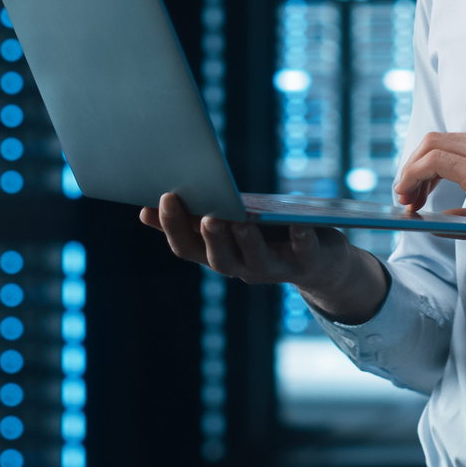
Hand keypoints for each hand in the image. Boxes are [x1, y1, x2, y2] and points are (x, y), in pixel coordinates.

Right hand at [140, 191, 389, 323]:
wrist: (321, 263)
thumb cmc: (267, 236)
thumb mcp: (229, 226)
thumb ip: (193, 220)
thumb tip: (145, 210)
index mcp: (219, 255)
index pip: (188, 248)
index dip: (173, 226)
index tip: (162, 197)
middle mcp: (243, 267)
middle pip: (220, 259)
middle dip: (211, 238)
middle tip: (206, 216)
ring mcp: (276, 269)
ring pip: (258, 262)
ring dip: (249, 242)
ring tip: (242, 221)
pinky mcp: (309, 262)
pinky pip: (305, 253)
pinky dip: (302, 239)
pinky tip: (299, 224)